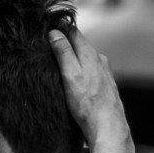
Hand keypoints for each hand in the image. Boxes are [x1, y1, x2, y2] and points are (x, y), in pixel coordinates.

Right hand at [49, 28, 132, 152]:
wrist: (107, 126)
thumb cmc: (87, 103)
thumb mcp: (70, 75)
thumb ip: (63, 52)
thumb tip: (54, 32)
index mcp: (89, 53)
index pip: (73, 31)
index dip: (59, 27)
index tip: (46, 26)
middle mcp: (99, 59)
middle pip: (79, 44)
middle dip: (65, 41)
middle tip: (47, 43)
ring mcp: (104, 72)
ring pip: (85, 58)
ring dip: (73, 57)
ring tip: (58, 61)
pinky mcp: (105, 85)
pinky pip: (90, 70)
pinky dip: (80, 69)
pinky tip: (74, 79)